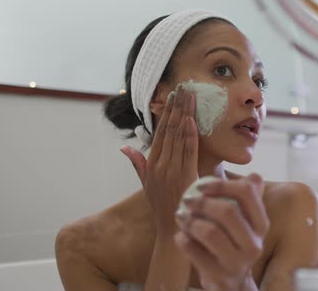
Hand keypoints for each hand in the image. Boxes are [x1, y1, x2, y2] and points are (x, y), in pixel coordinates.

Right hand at [121, 85, 198, 235]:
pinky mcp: (186, 176)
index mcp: (151, 164)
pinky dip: (191, 135)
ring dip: (185, 114)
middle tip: (183, 87)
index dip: (166, 113)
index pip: (159, 132)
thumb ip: (136, 164)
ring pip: (179, 136)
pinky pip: (189, 151)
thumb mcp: (146, 185)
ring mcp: (172, 170)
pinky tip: (193, 119)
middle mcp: (160, 164)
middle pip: (169, 129)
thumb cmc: (162, 207)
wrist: (172, 230)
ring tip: (191, 95)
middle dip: (176, 107)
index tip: (172, 96)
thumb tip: (124, 148)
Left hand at [174, 174, 269, 290]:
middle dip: (201, 202)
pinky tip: (180, 236)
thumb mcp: (244, 222)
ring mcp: (237, 262)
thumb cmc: (232, 243)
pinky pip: (194, 251)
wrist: (231, 284)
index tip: (201, 185)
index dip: (221, 184)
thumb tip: (254, 175)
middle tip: (186, 200)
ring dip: (190, 221)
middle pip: (228, 211)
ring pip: (210, 232)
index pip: (247, 193)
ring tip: (181, 217)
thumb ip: (247, 197)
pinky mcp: (219, 276)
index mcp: (261, 225)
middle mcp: (254, 244)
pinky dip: (183, 240)